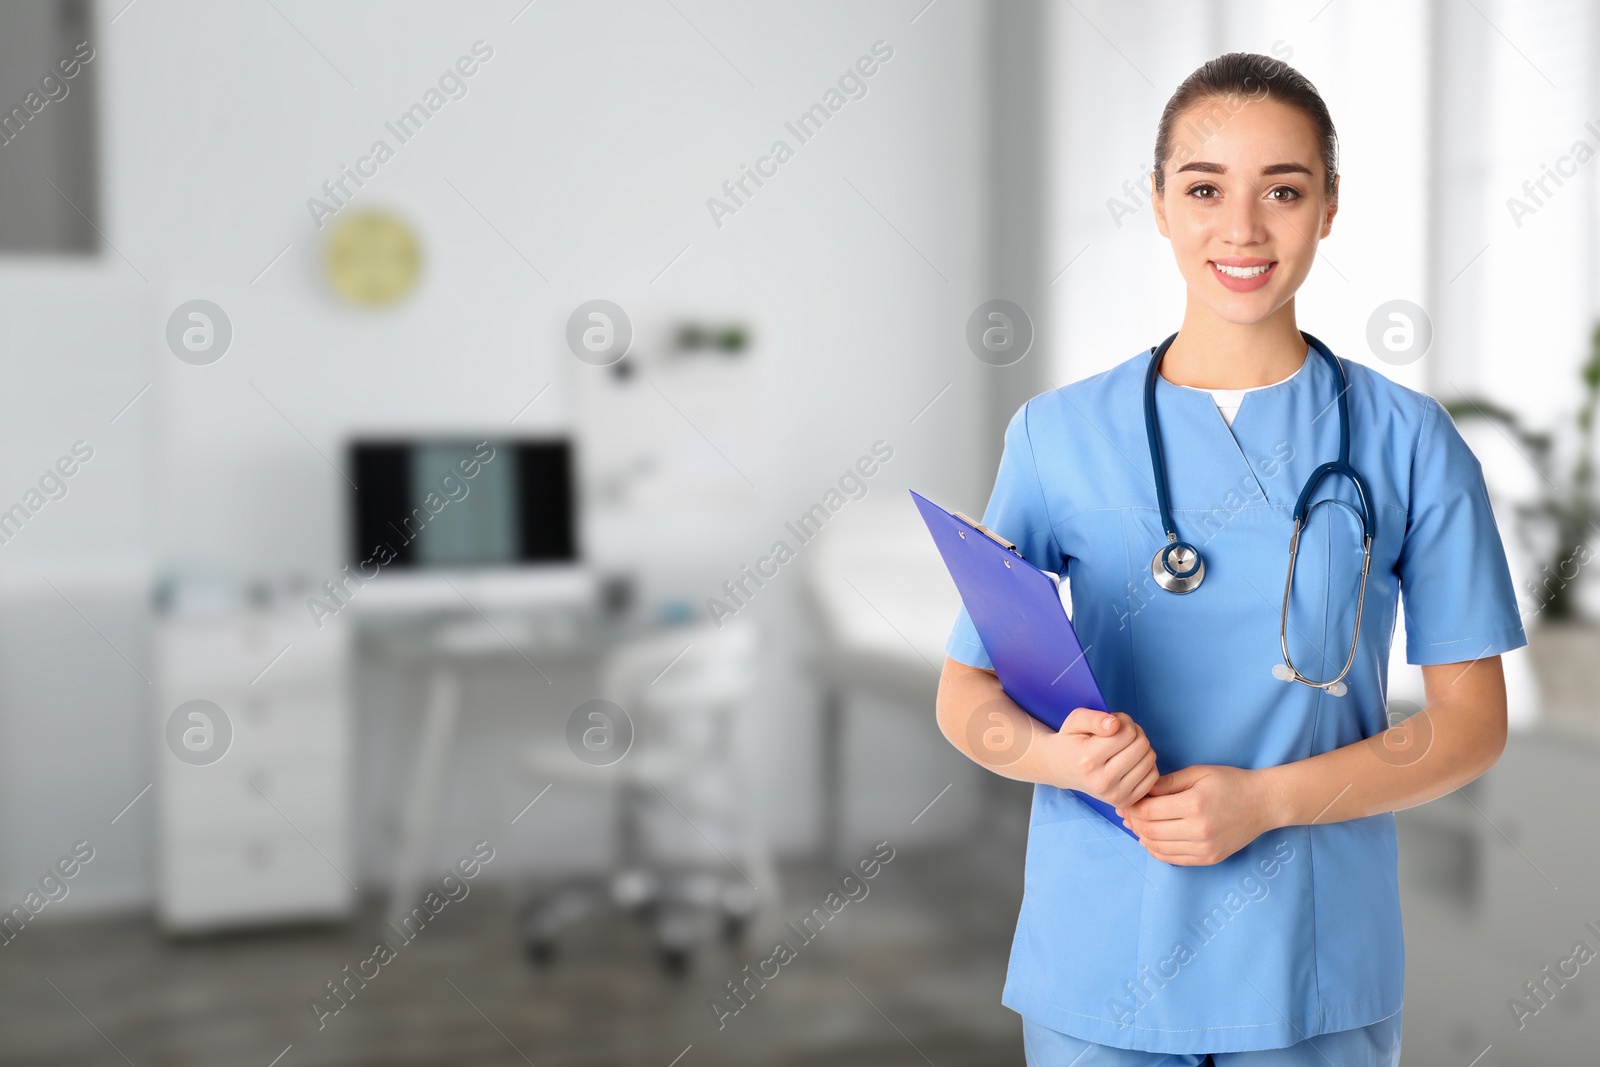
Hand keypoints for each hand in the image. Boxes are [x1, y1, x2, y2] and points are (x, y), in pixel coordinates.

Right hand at [1044, 708, 1159, 809]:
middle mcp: (1102, 782)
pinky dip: (1146, 764)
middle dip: (1134, 732)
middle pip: (1141, 745)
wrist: (1062, 768)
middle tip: (1120, 733)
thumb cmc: (1071, 741)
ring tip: (1124, 746)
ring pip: (1149, 759)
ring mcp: (1114, 795)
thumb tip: (1115, 724)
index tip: (1112, 723)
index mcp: (1088, 760)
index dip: (1123, 720)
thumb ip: (1094, 718)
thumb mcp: (1075, 721)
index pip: (1126, 733)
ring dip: (1141, 747)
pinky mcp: (1125, 802)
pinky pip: (1153, 776)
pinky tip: (1131, 760)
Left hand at [1115, 764, 1274, 865]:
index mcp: (1195, 804)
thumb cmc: (1231, 782)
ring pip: (1158, 848)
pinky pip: (1173, 859)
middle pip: (1150, 831)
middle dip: (1134, 822)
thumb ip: (1167, 783)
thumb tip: (1141, 791)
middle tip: (1128, 812)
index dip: (1132, 807)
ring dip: (1142, 837)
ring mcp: (1204, 848)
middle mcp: (1199, 830)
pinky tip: (1151, 839)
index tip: (1127, 800)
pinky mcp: (1209, 858)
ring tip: (1138, 824)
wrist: (1264, 803)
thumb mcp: (1198, 773)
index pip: (1149, 812)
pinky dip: (1156, 850)